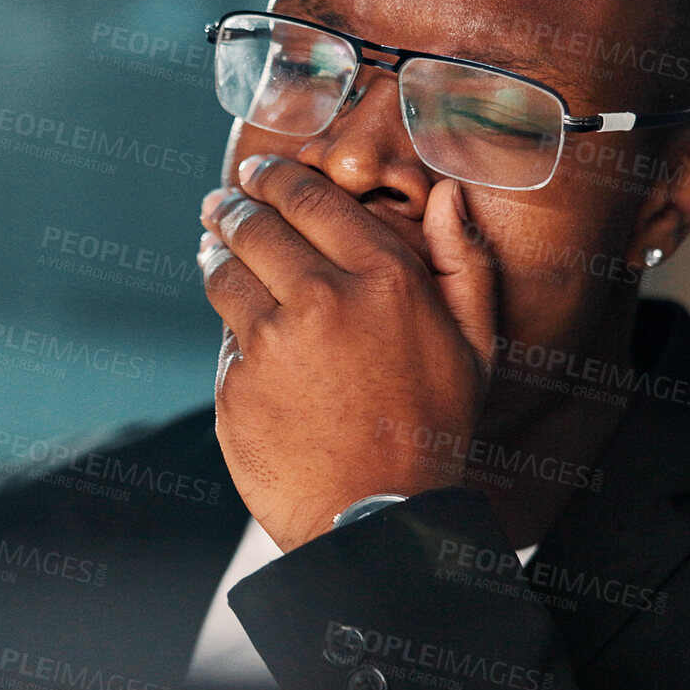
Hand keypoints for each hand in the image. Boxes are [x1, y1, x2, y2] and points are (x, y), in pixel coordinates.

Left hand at [199, 155, 499, 550]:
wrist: (379, 517)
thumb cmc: (432, 430)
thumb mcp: (475, 345)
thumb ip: (463, 260)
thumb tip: (448, 195)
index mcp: (383, 279)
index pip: (311, 198)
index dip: (276, 177)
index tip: (259, 172)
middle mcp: (321, 299)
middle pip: (257, 227)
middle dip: (234, 206)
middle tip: (223, 201)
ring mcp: (271, 343)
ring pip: (224, 274)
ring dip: (216, 253)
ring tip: (215, 247)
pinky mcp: (236, 384)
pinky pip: (223, 339)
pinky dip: (228, 328)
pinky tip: (239, 328)